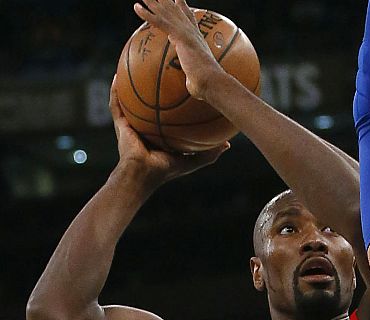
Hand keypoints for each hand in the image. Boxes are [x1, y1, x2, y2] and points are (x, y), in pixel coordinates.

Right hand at [109, 76, 227, 186]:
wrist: (142, 175)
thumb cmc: (166, 170)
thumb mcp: (193, 159)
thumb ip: (209, 152)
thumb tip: (228, 144)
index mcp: (161, 135)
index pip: (168, 115)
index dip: (174, 102)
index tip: (183, 86)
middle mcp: (146, 128)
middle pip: (150, 104)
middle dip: (153, 88)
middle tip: (159, 70)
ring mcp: (132, 126)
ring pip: (131, 101)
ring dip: (130, 85)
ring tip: (132, 67)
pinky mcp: (120, 125)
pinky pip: (116, 105)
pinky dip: (115, 92)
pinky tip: (117, 77)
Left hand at [133, 0, 223, 99]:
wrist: (210, 82)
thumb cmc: (206, 85)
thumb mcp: (198, 77)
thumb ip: (193, 76)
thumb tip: (192, 86)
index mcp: (196, 39)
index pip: (188, 19)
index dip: (182, 8)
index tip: (178, 0)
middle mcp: (192, 32)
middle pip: (175, 10)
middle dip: (165, 1)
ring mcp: (186, 33)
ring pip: (165, 12)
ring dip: (152, 2)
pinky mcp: (180, 37)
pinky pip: (160, 22)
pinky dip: (147, 15)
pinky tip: (136, 7)